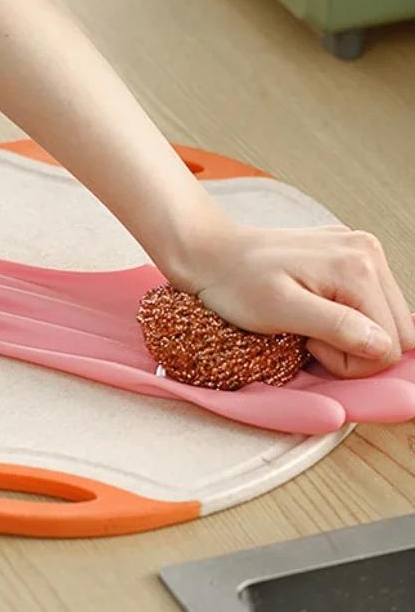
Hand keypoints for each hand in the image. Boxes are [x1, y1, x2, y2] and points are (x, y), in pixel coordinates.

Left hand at [173, 221, 414, 377]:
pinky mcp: (352, 255)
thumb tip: (383, 345)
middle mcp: (369, 252)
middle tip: (308, 333)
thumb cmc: (237, 284)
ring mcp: (362, 251)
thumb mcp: (280, 311)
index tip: (308, 342)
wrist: (214, 254)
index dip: (349, 360)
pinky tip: (312, 306)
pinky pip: (370, 303)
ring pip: (387, 321)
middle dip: (354, 348)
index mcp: (359, 267)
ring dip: (350, 333)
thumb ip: (337, 326)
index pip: (390, 345)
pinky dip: (345, 316)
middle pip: (397, 334)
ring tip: (307, 319)